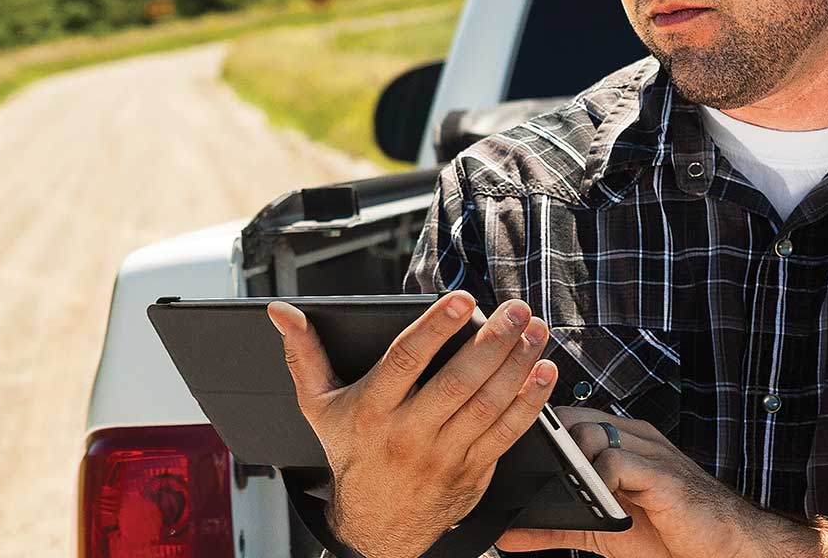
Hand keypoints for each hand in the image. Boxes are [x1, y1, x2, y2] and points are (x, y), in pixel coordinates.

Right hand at [268, 292, 556, 557]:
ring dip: (518, 365)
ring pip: (488, 404)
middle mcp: (409, 433)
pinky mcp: (473, 469)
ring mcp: (444, 454)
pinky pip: (507, 432)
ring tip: (535, 331)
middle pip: (457, 382)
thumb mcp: (318, 408)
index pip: (406, 361)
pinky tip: (545, 372)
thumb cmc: (352, 454)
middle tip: (516, 309)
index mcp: (372, 410)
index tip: (463, 300)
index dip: (436, 328)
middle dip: (492, 342)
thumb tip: (283, 312)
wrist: (376, 528)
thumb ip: (304, 356)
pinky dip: (530, 401)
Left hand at [497, 407, 780, 557]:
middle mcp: (634, 436)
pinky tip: (595, 502)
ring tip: (562, 491)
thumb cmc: (669, 534)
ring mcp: (650, 451)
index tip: (508, 452)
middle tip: (520, 472)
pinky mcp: (662, 475)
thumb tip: (508, 534)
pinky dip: (597, 480)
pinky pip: (617, 462)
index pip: (568, 419)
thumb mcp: (599, 530)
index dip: (539, 434)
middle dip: (545, 445)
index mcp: (621, 441)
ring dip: (568, 462)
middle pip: (572, 419)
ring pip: (590, 433)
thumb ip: (555, 528)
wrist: (726, 549)